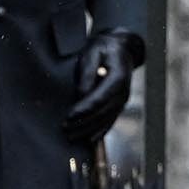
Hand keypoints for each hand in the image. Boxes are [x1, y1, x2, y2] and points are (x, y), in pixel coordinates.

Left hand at [62, 29, 142, 143]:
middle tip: (65, 129)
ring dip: (89, 130)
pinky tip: (90, 139)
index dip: (84, 109)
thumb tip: (82, 95)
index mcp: (118, 77)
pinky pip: (110, 120)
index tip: (69, 116)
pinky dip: (100, 131)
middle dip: (84, 123)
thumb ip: (87, 73)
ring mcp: (123, 99)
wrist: (121, 49)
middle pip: (103, 112)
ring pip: (106, 119)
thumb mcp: (92, 53)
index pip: (100, 98)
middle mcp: (123, 92)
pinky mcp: (119, 104)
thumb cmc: (103, 49)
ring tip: (72, 136)